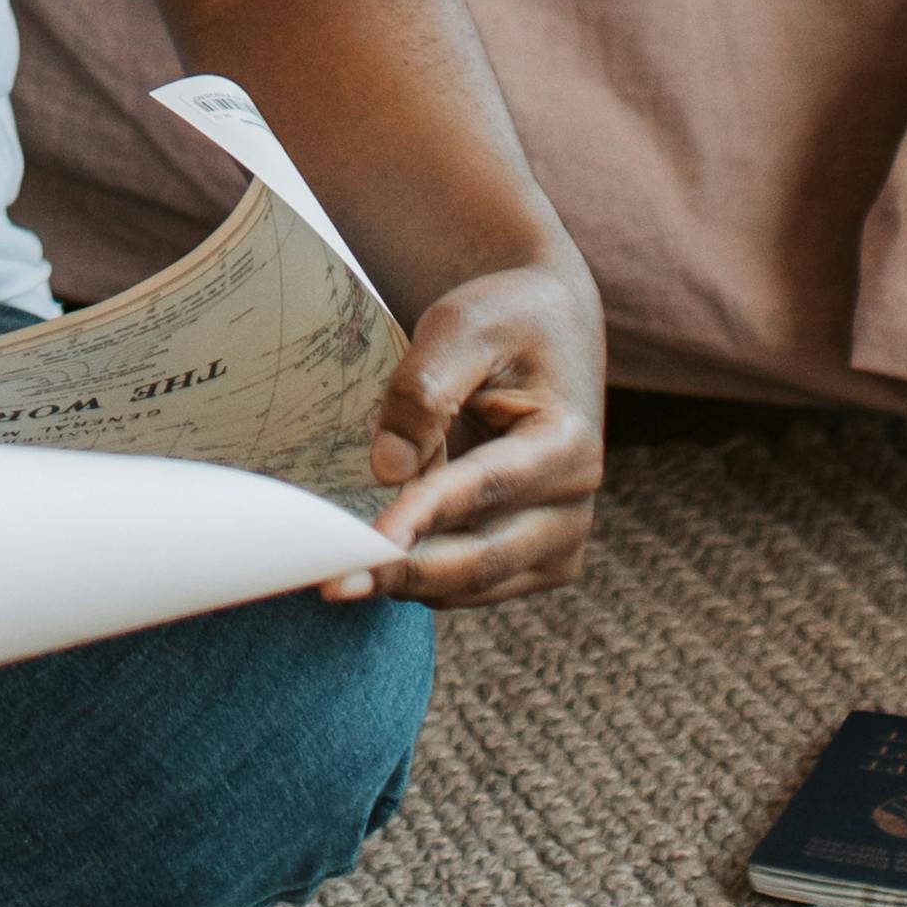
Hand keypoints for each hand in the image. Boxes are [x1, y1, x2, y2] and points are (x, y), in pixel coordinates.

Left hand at [329, 262, 603, 608]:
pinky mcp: (537, 558)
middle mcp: (575, 505)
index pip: (485, 489)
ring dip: (407, 584)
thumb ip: (426, 391)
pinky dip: (424, 578)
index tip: (370, 543)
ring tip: (338, 577)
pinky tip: (373, 561)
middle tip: (332, 584)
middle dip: (406, 573)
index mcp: (568, 444)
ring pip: (474, 584)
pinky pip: (473, 585)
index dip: (424, 517)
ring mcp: (561, 539)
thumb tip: (387, 469)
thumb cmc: (505, 321)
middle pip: (485, 559)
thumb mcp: (462, 326)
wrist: (551, 329)